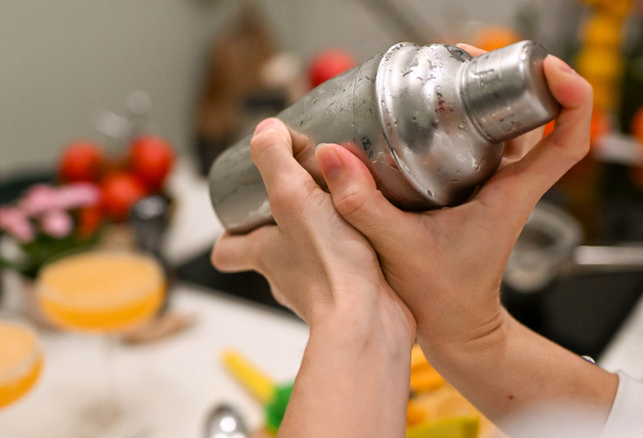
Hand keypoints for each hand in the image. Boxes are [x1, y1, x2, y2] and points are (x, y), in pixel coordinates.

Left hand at [211, 117, 416, 436]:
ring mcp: (318, 290)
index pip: (226, 251)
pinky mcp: (352, 295)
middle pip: (270, 252)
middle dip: (282, 225)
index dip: (227, 234)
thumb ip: (275, 158)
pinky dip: (353, 251)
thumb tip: (266, 129)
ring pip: (309, 260)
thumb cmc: (329, 266)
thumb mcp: (292, 195)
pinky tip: (374, 231)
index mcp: (262, 254)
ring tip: (345, 206)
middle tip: (302, 196)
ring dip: (322, 234)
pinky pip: (346, 269)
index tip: (238, 214)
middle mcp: (285, 277)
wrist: (370, 320)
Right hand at [315, 46, 592, 346]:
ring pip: (507, 126)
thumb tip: (333, 155)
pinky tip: (431, 111)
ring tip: (448, 73)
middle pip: (535, 116)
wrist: (455, 328)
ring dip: (489, 95)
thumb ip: (363, 204)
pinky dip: (468, 118)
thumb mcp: (397, 248)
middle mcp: (510, 185)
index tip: (549, 70)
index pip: (567, 141)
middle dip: (512, 79)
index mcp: (510, 196)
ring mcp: (494, 186)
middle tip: (469, 60)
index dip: (571, 98)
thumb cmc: (442, 298)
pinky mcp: (474, 191)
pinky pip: (482, 142)